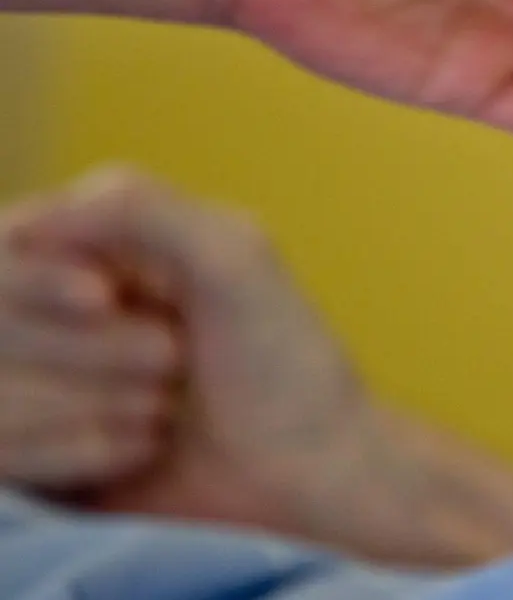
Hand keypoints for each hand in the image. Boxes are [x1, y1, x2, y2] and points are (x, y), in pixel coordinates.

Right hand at [12, 166, 512, 565]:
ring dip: (89, 405)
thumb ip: (135, 205)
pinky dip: (77, 453)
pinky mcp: (29, 462)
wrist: (309, 479)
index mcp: (90, 251)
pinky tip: (140, 451)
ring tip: (163, 411)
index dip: (35, 281)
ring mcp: (32, 392)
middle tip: (174, 361)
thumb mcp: (233, 255)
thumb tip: (28, 223)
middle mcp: (46, 318)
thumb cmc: (286, 363)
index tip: (103, 299)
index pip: (2, 248)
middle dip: (93, 350)